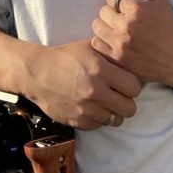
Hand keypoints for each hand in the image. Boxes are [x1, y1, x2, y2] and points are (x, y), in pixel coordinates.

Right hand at [25, 38, 140, 130]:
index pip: (134, 87)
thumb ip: (112, 55)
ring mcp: (87, 110)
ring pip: (116, 120)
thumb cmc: (66, 57)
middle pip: (130, 108)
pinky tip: (92, 106)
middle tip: (119, 94)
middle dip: (127, 101)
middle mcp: (96, 92)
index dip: (132, 84)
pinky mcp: (78, 122)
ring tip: (105, 101)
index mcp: (101, 71)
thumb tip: (133, 61)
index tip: (126, 81)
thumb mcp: (90, 47)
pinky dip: (98, 117)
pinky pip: (99, 125)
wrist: (38, 73)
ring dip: (113, 111)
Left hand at [91, 0, 172, 87]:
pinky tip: (113, 41)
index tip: (125, 6)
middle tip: (122, 18)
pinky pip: (96, 43)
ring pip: (97, 26)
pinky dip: (102, 41)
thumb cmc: (166, 25)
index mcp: (137, 10)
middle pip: (103, 11)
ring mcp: (121, 44)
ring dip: (105, 25)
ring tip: (116, 29)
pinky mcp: (117, 59)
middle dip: (112, 12)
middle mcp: (127, 26)